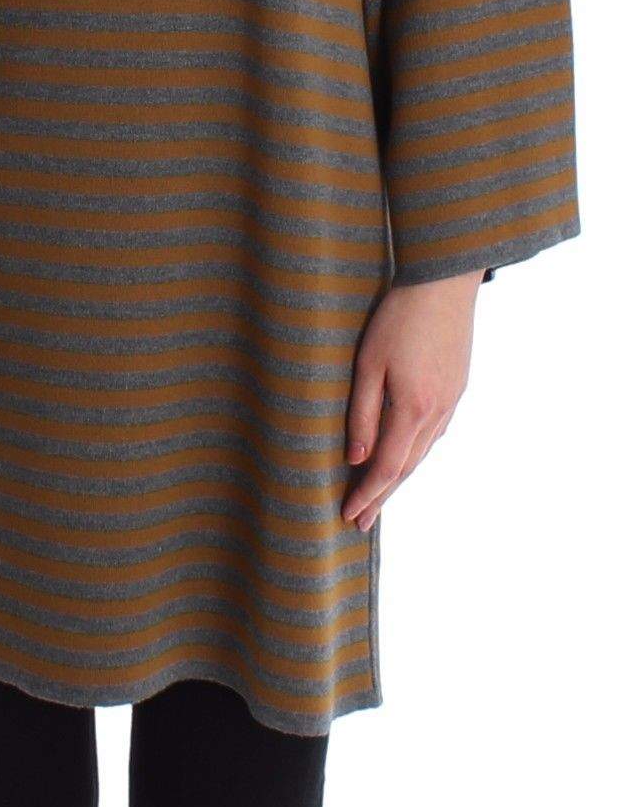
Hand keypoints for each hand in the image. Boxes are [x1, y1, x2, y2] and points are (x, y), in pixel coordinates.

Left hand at [341, 271, 480, 530]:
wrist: (443, 283)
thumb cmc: (399, 317)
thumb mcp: (369, 364)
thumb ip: (363, 414)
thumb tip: (356, 459)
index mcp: (414, 409)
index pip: (388, 467)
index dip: (368, 494)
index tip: (349, 515)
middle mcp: (438, 413)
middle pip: (408, 467)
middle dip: (383, 496)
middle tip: (362, 522)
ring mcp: (452, 401)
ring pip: (423, 452)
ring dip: (400, 477)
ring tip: (379, 495)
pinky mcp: (457, 387)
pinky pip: (435, 433)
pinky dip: (415, 452)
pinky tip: (405, 454)